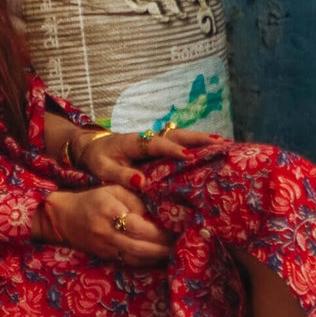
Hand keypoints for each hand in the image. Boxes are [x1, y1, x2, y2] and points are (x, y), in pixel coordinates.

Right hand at [40, 186, 174, 265]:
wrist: (63, 217)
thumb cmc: (93, 199)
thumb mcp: (114, 189)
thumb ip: (137, 199)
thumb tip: (158, 214)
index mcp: (109, 212)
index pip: (138, 226)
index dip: (159, 232)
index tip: (177, 229)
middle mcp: (106, 233)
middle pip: (140, 246)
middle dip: (164, 247)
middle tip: (182, 243)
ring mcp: (105, 248)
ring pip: (137, 258)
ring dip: (158, 257)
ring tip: (175, 251)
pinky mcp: (105, 257)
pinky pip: (130, 262)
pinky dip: (147, 261)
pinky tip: (160, 257)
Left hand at [75, 126, 224, 190]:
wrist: (92, 148)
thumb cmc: (98, 159)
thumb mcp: (102, 169)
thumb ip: (119, 175)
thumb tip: (140, 181)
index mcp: (134, 142)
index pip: (156, 144)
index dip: (172, 149)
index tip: (188, 156)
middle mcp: (148, 138)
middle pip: (176, 135)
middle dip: (197, 139)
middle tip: (219, 144)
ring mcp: (155, 141)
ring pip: (181, 137)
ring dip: (200, 140)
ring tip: (223, 144)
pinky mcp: (158, 148)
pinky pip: (179, 144)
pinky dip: (195, 146)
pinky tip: (211, 150)